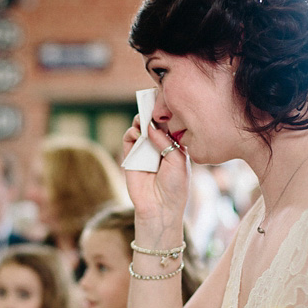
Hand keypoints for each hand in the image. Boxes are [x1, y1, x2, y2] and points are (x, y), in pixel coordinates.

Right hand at [121, 115, 190, 230]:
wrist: (160, 207)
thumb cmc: (175, 186)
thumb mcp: (178, 161)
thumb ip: (166, 142)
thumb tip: (152, 126)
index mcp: (174, 147)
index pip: (169, 126)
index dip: (166, 114)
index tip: (165, 101)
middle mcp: (158, 147)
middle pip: (153, 124)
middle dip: (151, 114)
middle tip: (151, 105)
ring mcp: (144, 152)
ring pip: (140, 129)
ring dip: (140, 121)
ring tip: (142, 119)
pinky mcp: (130, 158)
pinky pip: (128, 140)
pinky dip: (131, 133)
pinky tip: (137, 133)